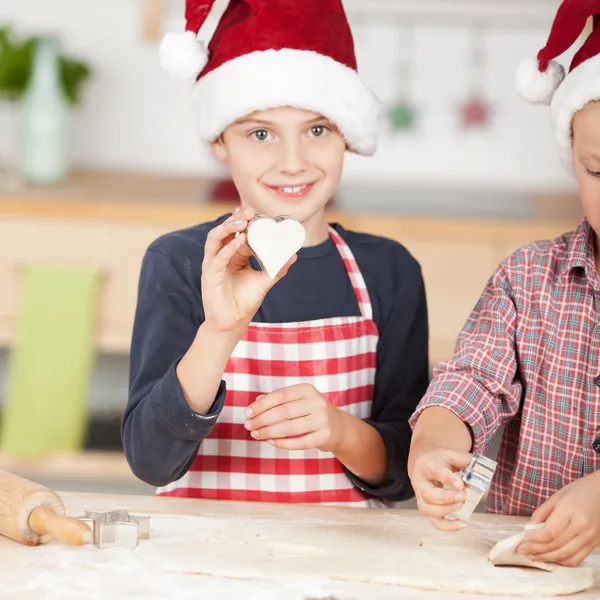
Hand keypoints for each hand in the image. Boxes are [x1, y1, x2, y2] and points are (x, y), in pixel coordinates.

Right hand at [201, 208, 296, 332]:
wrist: (232, 322)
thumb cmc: (244, 301)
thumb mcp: (264, 281)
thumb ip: (277, 269)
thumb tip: (293, 255)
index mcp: (233, 256)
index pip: (238, 234)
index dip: (246, 222)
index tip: (259, 213)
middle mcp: (221, 257)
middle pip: (225, 231)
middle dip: (236, 219)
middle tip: (251, 211)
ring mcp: (213, 264)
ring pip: (216, 238)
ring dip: (227, 227)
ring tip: (243, 221)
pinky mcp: (209, 275)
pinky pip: (217, 258)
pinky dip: (228, 248)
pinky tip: (240, 241)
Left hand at [244, 384, 343, 451]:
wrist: (339, 427)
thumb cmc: (311, 412)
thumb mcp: (298, 401)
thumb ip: (277, 399)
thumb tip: (256, 401)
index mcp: (307, 389)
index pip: (280, 395)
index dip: (262, 405)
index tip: (247, 413)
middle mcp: (316, 402)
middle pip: (283, 412)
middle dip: (262, 420)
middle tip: (248, 426)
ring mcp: (322, 420)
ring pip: (290, 428)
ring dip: (269, 432)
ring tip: (255, 434)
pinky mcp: (325, 436)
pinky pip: (299, 442)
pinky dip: (283, 443)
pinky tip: (271, 442)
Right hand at [408, 443, 471, 530]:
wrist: (422, 462)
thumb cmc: (438, 459)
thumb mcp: (450, 454)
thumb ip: (465, 460)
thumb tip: (483, 470)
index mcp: (427, 465)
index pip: (435, 472)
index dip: (448, 479)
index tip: (461, 485)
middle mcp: (420, 482)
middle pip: (428, 494)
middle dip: (446, 498)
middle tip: (462, 497)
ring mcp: (421, 496)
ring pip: (426, 509)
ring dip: (445, 511)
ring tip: (461, 507)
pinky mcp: (425, 507)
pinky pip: (432, 521)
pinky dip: (446, 526)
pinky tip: (461, 523)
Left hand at [516, 472, 599, 566]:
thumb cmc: (580, 491)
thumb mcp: (557, 495)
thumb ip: (542, 512)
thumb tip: (529, 528)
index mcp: (570, 511)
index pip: (551, 531)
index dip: (535, 539)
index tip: (522, 540)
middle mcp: (581, 527)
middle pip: (556, 545)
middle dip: (536, 550)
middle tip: (521, 551)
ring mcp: (590, 538)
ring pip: (566, 556)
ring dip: (547, 559)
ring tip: (532, 556)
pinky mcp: (594, 545)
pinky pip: (577, 559)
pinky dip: (562, 562)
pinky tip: (550, 559)